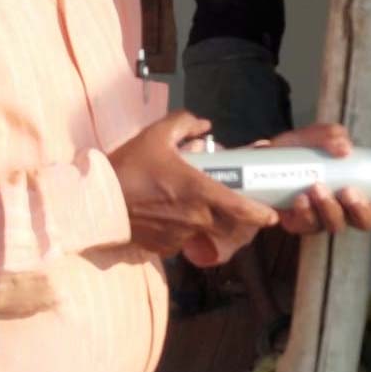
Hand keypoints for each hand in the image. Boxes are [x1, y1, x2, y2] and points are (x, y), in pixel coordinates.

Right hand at [108, 111, 277, 256]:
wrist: (98, 202)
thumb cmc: (129, 167)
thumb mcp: (156, 135)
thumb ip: (185, 123)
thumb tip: (203, 125)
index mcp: (199, 191)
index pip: (241, 208)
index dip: (260, 214)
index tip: (272, 215)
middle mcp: (196, 218)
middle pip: (228, 225)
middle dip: (236, 219)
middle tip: (235, 206)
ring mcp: (181, 236)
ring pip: (206, 233)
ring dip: (207, 223)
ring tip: (193, 206)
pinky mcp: (165, 248)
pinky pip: (184, 240)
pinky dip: (185, 231)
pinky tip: (171, 216)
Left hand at [259, 123, 370, 234]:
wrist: (262, 161)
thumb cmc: (297, 149)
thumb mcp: (314, 135)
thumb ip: (330, 134)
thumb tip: (345, 148)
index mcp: (358, 185)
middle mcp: (345, 207)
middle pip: (366, 221)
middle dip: (361, 209)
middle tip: (349, 192)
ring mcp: (322, 218)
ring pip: (337, 226)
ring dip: (330, 209)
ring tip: (317, 188)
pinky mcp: (299, 224)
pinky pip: (306, 226)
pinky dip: (305, 213)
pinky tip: (300, 199)